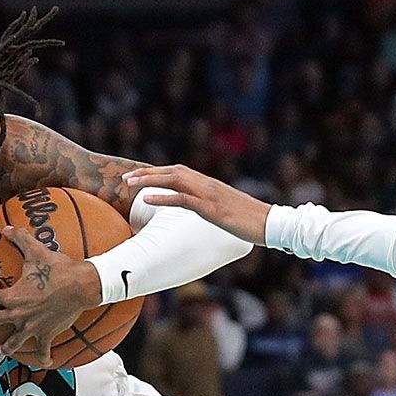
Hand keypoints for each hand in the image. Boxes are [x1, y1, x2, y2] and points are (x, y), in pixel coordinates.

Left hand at [0, 225, 100, 366]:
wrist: (80, 286)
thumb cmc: (58, 269)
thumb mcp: (36, 251)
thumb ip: (20, 239)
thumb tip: (7, 228)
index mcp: (11, 296)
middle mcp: (18, 314)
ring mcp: (31, 327)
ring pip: (13, 342)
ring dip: (7, 346)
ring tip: (3, 349)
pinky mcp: (47, 335)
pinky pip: (43, 351)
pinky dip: (44, 358)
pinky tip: (45, 362)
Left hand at [119, 165, 272, 243]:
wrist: (269, 223)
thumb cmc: (248, 220)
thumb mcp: (225, 210)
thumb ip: (209, 206)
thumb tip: (198, 210)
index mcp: (209, 184)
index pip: (178, 171)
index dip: (157, 172)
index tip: (139, 176)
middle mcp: (207, 184)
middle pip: (172, 171)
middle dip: (147, 173)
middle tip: (125, 178)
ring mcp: (209, 195)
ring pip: (174, 180)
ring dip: (149, 181)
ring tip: (129, 184)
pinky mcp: (211, 208)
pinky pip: (183, 199)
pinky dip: (163, 198)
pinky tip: (146, 199)